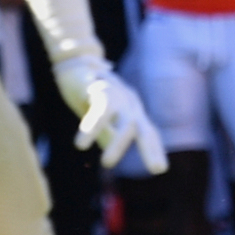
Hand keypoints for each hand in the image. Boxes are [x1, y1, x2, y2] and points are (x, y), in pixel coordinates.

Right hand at [51, 55, 167, 172]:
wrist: (74, 64)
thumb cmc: (88, 93)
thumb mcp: (100, 116)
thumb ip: (107, 131)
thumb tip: (111, 147)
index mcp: (132, 111)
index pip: (148, 133)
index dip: (154, 149)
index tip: (160, 168)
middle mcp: (129, 103)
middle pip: (145, 129)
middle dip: (151, 149)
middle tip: (158, 170)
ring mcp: (118, 95)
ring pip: (125, 122)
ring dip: (117, 143)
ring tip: (107, 164)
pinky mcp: (101, 88)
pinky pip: (100, 110)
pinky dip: (92, 127)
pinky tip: (81, 144)